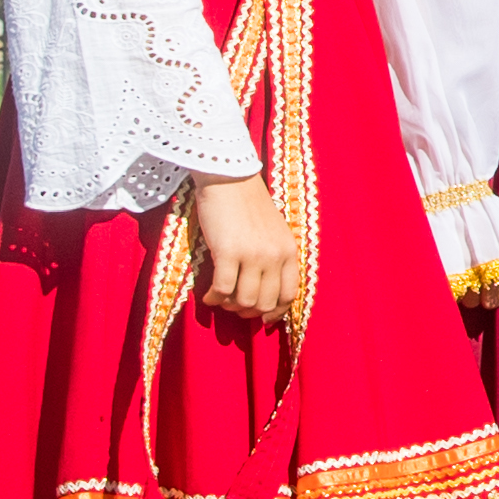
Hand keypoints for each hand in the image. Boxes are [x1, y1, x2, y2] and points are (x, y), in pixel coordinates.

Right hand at [183, 169, 303, 329]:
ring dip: (229, 305)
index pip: (290, 294)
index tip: (263, 319)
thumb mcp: (273, 231)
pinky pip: (223, 290)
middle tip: (233, 306)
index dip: (276, 313)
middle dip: (248, 311)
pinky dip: (213, 298)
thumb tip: (263, 293)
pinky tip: (207, 294)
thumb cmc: (247, 205)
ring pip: (244, 300)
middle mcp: (275, 255)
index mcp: (289, 250)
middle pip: (266, 303)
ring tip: (220, 298)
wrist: (229, 178)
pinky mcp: (229, 252)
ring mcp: (253, 254)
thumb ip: (273, 257)